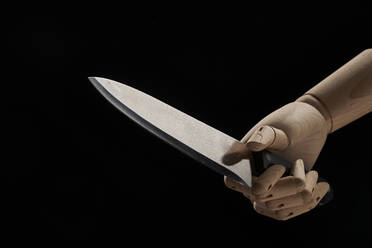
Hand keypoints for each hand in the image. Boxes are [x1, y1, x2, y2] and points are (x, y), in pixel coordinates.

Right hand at [223, 101, 329, 219]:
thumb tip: (250, 146)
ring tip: (315, 176)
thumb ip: (267, 136)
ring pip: (275, 209)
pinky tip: (321, 187)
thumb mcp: (283, 127)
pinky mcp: (277, 196)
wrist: (310, 128)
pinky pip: (285, 212)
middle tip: (305, 167)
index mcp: (242, 156)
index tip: (280, 167)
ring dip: (302, 196)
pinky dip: (307, 204)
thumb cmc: (293, 122)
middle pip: (261, 198)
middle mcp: (248, 175)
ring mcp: (262, 189)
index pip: (232, 181)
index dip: (257, 181)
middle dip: (290, 187)